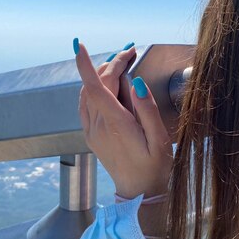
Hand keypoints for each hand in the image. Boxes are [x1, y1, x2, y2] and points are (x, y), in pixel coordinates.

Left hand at [74, 39, 171, 198]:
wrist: (138, 193)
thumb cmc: (154, 167)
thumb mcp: (159, 139)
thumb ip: (147, 109)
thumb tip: (135, 82)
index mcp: (116, 125)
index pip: (96, 87)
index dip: (85, 64)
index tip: (79, 44)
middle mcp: (98, 126)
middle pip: (96, 84)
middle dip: (111, 63)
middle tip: (130, 52)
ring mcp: (91, 131)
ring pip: (87, 93)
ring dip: (101, 74)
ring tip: (122, 64)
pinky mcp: (91, 135)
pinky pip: (86, 104)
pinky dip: (94, 87)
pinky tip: (109, 85)